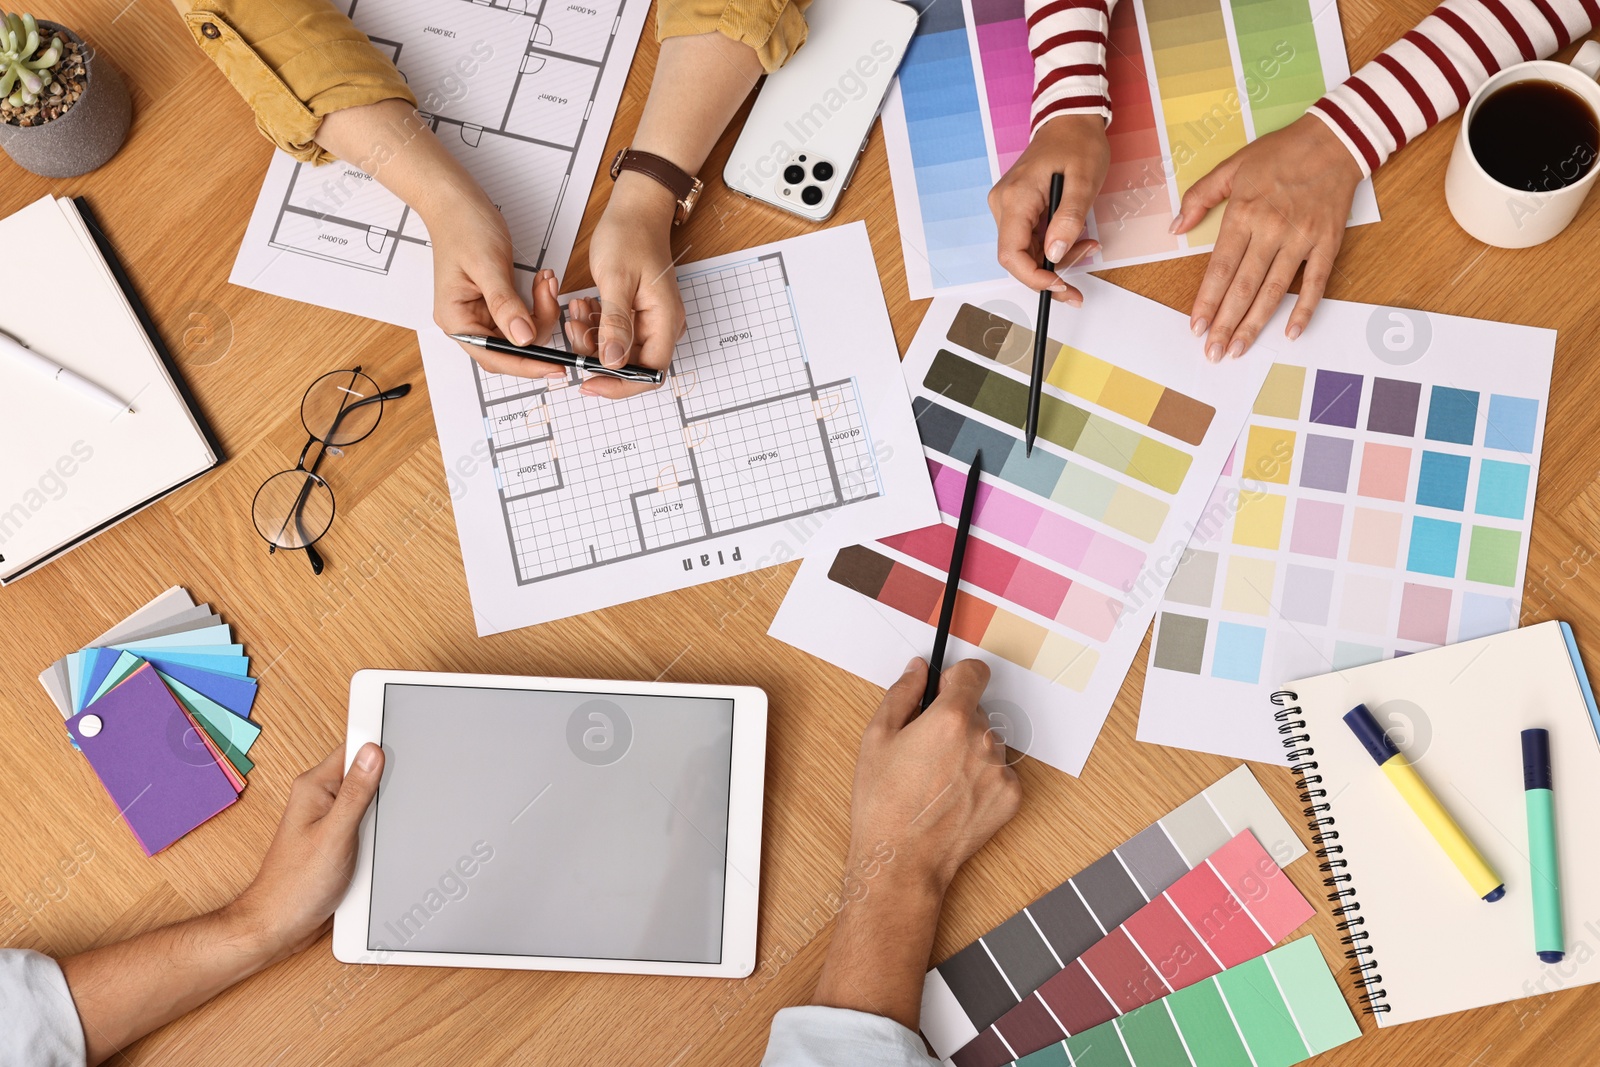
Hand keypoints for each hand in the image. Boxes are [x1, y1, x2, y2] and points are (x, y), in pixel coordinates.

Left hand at [228, 743, 384, 956]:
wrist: (279, 925)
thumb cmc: (295, 887)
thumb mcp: (334, 836)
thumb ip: (356, 793)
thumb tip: (373, 752)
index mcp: (313, 787)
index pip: (354, 748)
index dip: (381, 744)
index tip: (405, 745)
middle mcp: (320, 797)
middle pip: (366, 772)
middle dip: (386, 783)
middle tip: (395, 803)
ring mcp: (329, 817)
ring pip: (370, 798)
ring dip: (383, 812)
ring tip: (381, 833)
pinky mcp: (338, 836)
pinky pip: (368, 820)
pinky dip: (379, 829)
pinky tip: (379, 844)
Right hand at [427, 193, 564, 378]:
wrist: (456, 202)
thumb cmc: (463, 226)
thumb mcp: (488, 265)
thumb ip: (505, 304)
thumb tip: (522, 338)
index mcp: (456, 320)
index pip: (494, 357)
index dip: (527, 366)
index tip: (556, 367)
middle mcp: (466, 322)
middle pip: (511, 349)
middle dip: (538, 328)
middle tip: (552, 298)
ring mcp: (480, 314)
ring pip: (521, 333)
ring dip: (541, 312)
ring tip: (546, 282)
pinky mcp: (494, 304)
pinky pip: (522, 316)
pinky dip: (537, 303)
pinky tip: (542, 284)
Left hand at [575, 173, 683, 398]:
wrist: (636, 209)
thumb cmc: (631, 235)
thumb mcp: (617, 280)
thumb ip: (616, 324)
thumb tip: (613, 362)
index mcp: (665, 320)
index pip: (650, 373)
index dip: (619, 384)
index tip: (589, 382)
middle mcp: (662, 325)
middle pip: (631, 364)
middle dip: (598, 354)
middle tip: (575, 328)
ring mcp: (649, 320)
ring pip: (618, 350)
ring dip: (592, 337)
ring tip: (578, 308)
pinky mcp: (635, 314)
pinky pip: (614, 333)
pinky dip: (594, 325)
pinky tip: (584, 305)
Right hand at [812, 658, 1020, 1029]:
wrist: (903, 861)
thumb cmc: (883, 803)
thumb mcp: (877, 739)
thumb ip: (902, 694)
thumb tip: (917, 670)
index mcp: (950, 718)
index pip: (974, 672)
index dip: (957, 677)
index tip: (946, 688)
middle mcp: (982, 739)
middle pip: (976, 711)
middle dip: (955, 721)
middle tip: (925, 750)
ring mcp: (1000, 770)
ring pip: (988, 743)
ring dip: (969, 750)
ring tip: (938, 780)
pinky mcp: (1011, 797)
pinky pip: (998, 772)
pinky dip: (981, 779)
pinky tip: (954, 798)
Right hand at [989, 114, 1108, 303]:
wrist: (1070, 120)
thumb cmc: (1078, 143)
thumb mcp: (1084, 181)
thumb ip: (1069, 219)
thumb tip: (1055, 253)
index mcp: (1016, 198)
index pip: (1011, 254)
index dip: (1033, 278)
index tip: (1061, 286)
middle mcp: (1004, 205)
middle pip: (1018, 258)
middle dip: (1050, 273)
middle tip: (1081, 274)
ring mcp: (1008, 207)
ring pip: (1026, 252)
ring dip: (1056, 260)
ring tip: (1088, 245)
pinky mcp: (1017, 208)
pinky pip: (1031, 240)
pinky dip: (1054, 247)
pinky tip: (1076, 238)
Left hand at [1176, 114, 1363, 359]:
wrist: (1334, 139)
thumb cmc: (1280, 152)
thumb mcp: (1232, 166)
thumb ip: (1200, 197)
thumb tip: (1176, 227)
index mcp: (1244, 214)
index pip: (1220, 268)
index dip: (1207, 301)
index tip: (1196, 327)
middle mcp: (1271, 230)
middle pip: (1244, 287)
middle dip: (1226, 324)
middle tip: (1213, 353)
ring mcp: (1301, 238)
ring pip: (1274, 290)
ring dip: (1255, 324)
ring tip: (1239, 349)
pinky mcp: (1327, 242)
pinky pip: (1316, 282)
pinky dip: (1304, 309)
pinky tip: (1291, 332)